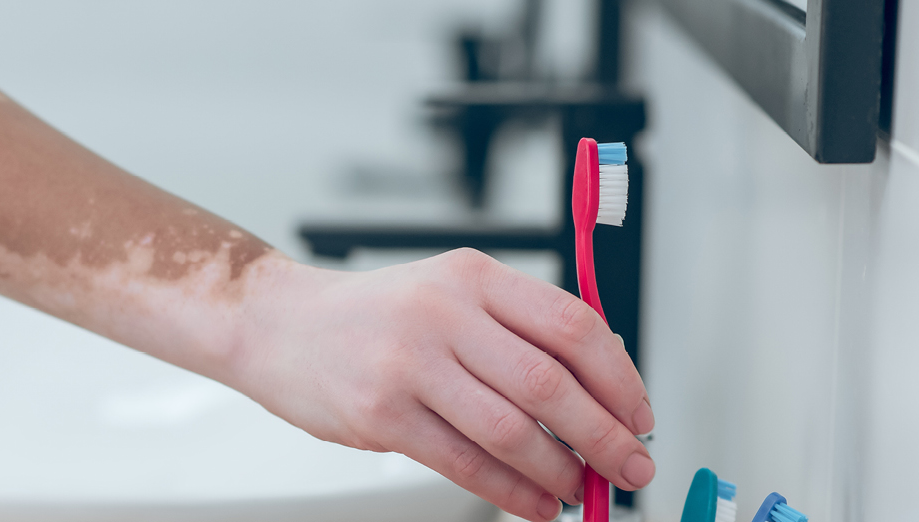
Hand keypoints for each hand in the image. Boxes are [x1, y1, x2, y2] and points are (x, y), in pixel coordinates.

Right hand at [230, 248, 654, 521]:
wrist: (279, 326)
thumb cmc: (374, 316)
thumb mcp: (448, 293)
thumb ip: (516, 331)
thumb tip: (600, 396)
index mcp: (472, 275)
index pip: (572, 325)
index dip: (620, 378)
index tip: (639, 416)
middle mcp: (443, 312)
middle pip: (551, 382)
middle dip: (604, 435)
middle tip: (630, 467)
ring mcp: (408, 363)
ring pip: (511, 429)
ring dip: (560, 470)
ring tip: (581, 490)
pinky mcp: (380, 414)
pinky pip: (464, 463)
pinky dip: (512, 491)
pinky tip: (535, 503)